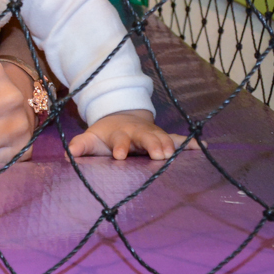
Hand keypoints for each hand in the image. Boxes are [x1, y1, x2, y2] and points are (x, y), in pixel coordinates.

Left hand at [66, 109, 181, 159]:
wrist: (123, 117)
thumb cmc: (106, 135)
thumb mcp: (92, 138)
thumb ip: (82, 145)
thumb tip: (68, 154)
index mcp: (120, 133)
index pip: (119, 139)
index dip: (120, 146)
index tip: (119, 156)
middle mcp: (138, 132)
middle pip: (145, 136)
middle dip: (151, 144)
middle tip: (158, 155)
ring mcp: (153, 133)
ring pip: (163, 137)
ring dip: (169, 145)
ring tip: (174, 155)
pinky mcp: (165, 137)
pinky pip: (179, 139)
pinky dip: (191, 143)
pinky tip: (204, 147)